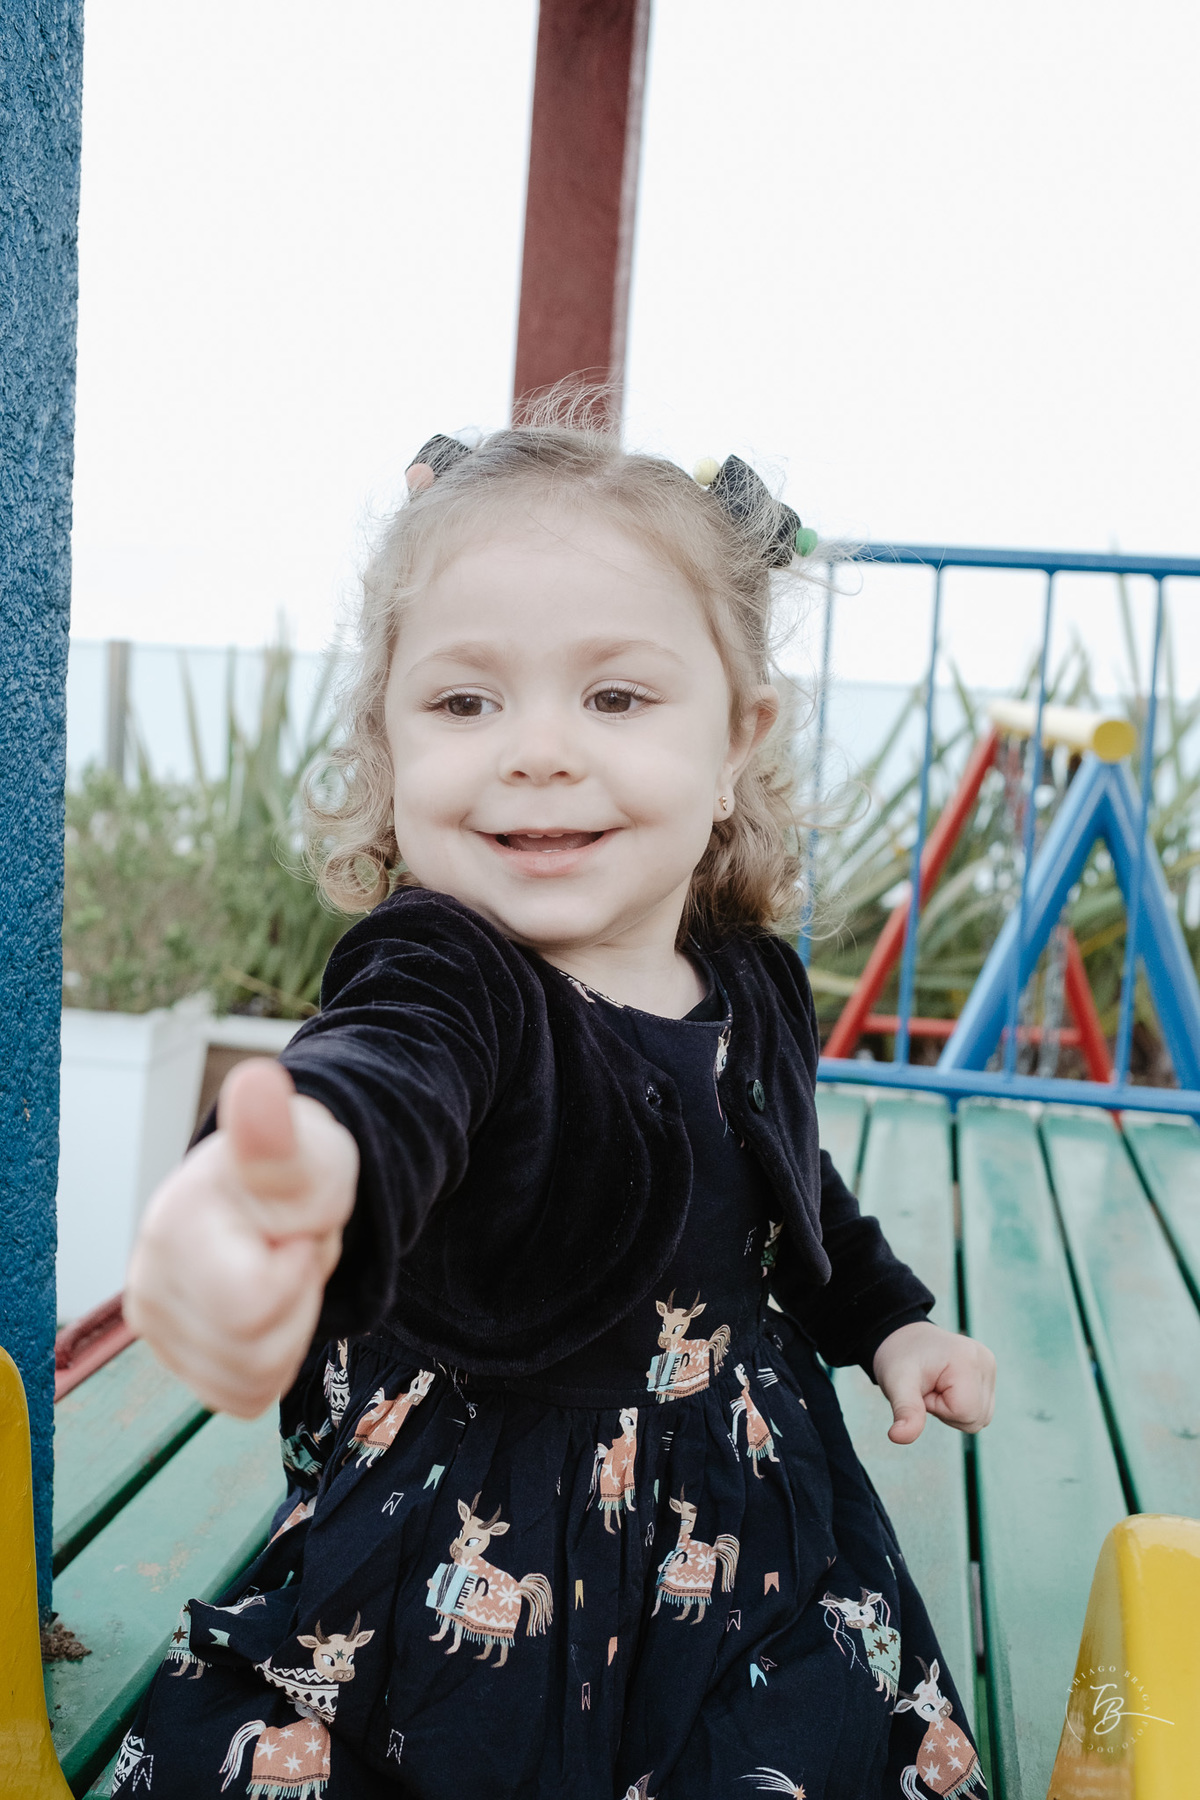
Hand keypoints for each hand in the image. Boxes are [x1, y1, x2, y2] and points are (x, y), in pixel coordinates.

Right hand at [124, 1058, 358, 1418]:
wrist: (284, 1193)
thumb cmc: (298, 1169)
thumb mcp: (306, 1151)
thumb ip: (276, 1134)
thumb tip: (256, 1082)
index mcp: (172, 1225)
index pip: (252, 1306)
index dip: (300, 1267)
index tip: (296, 1227)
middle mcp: (147, 1279)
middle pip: (254, 1351)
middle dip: (299, 1298)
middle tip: (293, 1247)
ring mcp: (157, 1322)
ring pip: (251, 1379)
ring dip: (290, 1326)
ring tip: (281, 1268)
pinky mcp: (176, 1355)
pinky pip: (245, 1396)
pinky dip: (275, 1355)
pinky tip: (270, 1301)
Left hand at [871, 1321, 995, 1444]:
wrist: (903, 1340)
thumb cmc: (899, 1359)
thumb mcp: (896, 1384)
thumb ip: (905, 1411)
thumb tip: (898, 1437)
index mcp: (967, 1359)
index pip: (966, 1412)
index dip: (940, 1409)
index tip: (924, 1389)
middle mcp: (985, 1361)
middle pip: (977, 1419)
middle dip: (946, 1412)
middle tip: (927, 1388)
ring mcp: (989, 1367)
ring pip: (980, 1418)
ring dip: (953, 1411)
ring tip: (935, 1387)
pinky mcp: (988, 1374)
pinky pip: (981, 1410)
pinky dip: (960, 1407)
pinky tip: (946, 1388)